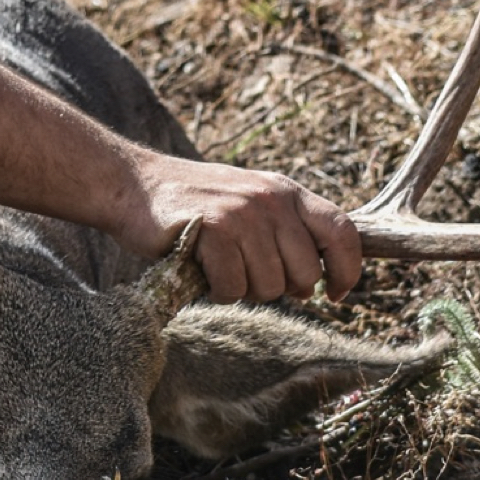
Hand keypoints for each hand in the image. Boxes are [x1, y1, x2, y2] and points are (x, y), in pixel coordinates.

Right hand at [126, 152, 362, 303]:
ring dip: (243, 289)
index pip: (343, 232)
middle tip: (246, 273)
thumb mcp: (250, 203)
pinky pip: (234, 288)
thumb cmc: (193, 205)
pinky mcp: (213, 229)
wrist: (131, 184)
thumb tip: (319, 281)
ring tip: (218, 265)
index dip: (348, 270)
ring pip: (270, 285)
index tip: (335, 294)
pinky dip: (218, 291)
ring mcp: (242, 212)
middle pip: (306, 273)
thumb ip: (286, 231)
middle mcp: (270, 198)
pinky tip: (201, 269)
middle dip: (279, 288)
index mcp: (285, 191)